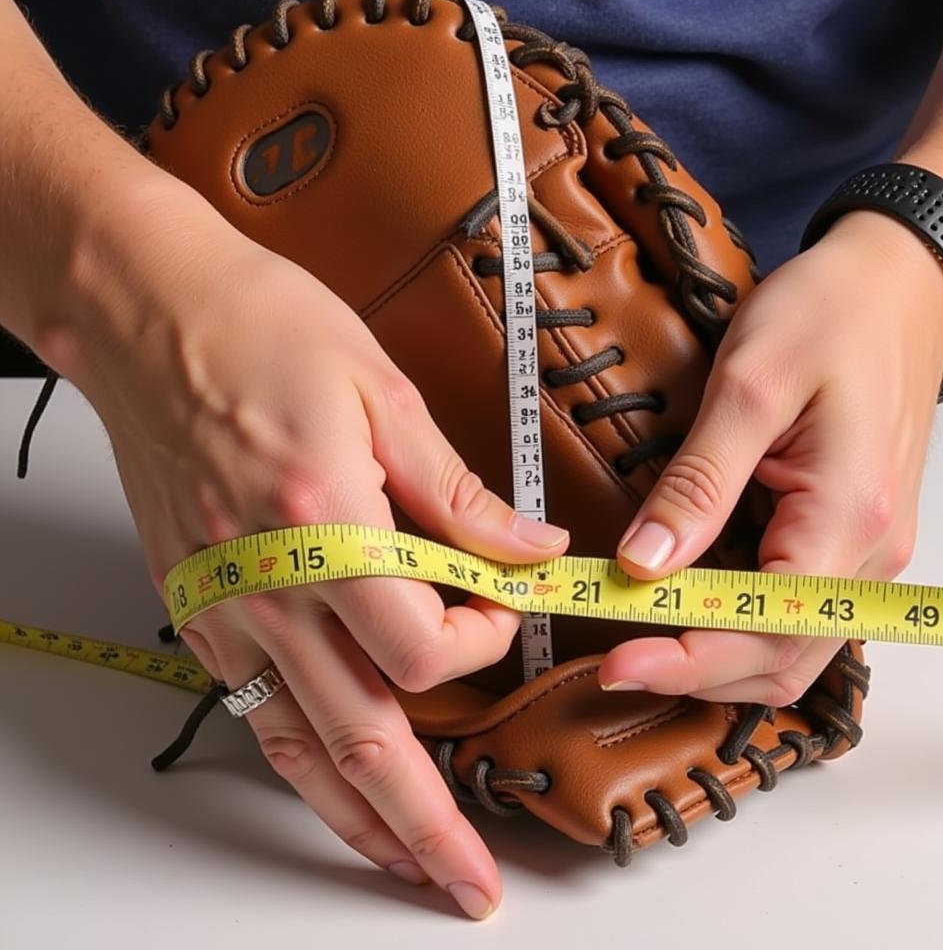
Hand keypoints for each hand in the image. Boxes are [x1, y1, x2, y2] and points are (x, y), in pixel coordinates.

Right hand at [49, 180, 568, 919]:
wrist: (152, 317)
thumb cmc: (261, 331)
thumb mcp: (384, 394)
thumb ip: (462, 491)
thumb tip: (532, 549)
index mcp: (325, 527)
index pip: (425, 646)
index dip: (484, 640)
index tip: (505, 603)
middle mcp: (269, 587)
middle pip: (361, 740)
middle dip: (427, 823)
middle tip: (472, 884)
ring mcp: (225, 609)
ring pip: (301, 750)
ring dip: (361, 823)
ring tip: (411, 872)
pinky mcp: (201, 609)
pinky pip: (255, 712)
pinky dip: (302, 767)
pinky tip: (333, 791)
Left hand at [598, 210, 942, 702]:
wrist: (897, 284)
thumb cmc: (833, 313)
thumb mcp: (748, 384)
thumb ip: (698, 481)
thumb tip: (645, 560)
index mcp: (849, 514)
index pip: (769, 631)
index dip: (690, 661)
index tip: (619, 665)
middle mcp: (871, 550)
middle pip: (783, 659)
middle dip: (697, 671)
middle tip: (618, 663)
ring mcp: (867, 548)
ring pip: (792, 646)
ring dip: (718, 658)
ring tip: (644, 641)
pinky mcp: (851, 535)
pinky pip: (797, 609)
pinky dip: (742, 626)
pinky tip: (693, 609)